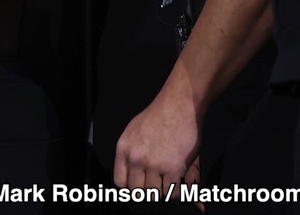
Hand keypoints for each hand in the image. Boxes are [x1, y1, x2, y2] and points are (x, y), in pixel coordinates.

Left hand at [113, 89, 201, 206]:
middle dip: (148, 190)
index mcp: (124, 149)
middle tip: (157, 183)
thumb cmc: (158, 116)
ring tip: (168, 180)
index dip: (131, 186)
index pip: (120, 181)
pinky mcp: (173, 168)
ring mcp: (154, 164)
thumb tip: (142, 175)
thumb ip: (134, 154)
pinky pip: (172, 192)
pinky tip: (179, 181)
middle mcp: (136, 158)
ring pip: (155, 193)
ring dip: (163, 190)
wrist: (178, 105)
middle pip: (137, 191)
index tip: (140, 184)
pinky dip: (176, 191)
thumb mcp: (136, 131)